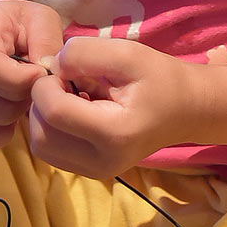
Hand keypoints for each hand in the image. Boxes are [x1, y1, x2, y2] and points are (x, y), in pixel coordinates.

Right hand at [0, 0, 63, 148]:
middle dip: (25, 96)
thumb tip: (47, 74)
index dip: (20, 78)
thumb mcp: (41, 19)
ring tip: (22, 93)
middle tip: (34, 82)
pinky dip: (0, 134)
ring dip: (17, 112)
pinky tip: (11, 117)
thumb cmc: (22, 24)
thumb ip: (47, 42)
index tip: (41, 74)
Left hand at [28, 37, 196, 177]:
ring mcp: (95, 173)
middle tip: (64, 81)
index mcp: (114, 133)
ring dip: (44, 116)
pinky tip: (74, 110)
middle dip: (42, 102)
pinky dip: (53, 128)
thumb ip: (85, 53)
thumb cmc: (160, 78)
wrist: (187, 109)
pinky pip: (52, 151)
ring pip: (41, 146)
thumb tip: (50, 66)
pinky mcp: (90, 173)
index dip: (45, 84)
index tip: (63, 67)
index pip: (53, 112)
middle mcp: (102, 162)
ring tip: (70, 96)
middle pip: (40, 135)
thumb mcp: (128, 53)